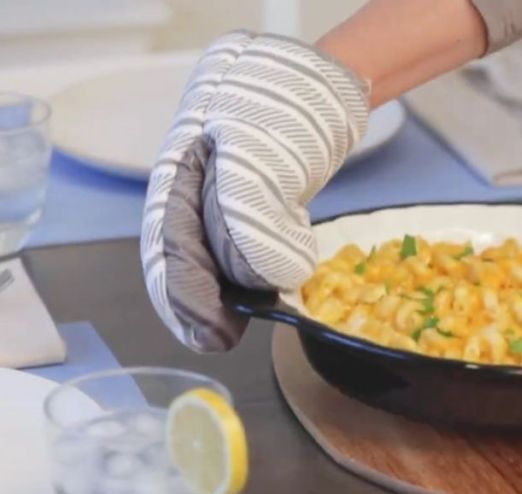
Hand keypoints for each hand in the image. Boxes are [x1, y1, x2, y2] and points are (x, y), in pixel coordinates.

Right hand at [141, 31, 368, 351]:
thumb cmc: (277, 103)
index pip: (168, 247)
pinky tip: (266, 297)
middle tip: (221, 341)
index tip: (208, 333)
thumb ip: (248, 210)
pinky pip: (241, 251)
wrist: (310, 81)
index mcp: (177, 176)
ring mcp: (219, 201)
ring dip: (224, 297)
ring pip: (212, 259)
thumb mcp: (255, 148)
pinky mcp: (250, 209)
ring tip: (238, 328)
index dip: (184, 296)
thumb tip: (262, 280)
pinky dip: (251, 278)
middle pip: (184, 260)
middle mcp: (190, 192)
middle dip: (199, 307)